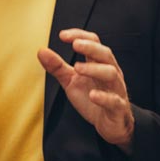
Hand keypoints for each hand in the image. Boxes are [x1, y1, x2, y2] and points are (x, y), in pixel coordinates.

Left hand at [39, 28, 135, 151]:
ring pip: (111, 74)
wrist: (109, 124)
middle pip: (105, 54)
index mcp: (99, 64)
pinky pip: (114, 100)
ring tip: (77, 68)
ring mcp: (116, 90)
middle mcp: (110, 73)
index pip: (94, 42)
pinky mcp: (117, 108)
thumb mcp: (71, 81)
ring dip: (95, 69)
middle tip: (75, 44)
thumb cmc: (92, 99)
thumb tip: (42, 51)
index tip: (63, 35)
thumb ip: (57, 67)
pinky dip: (104, 97)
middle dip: (90, 47)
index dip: (80, 36)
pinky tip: (93, 95)